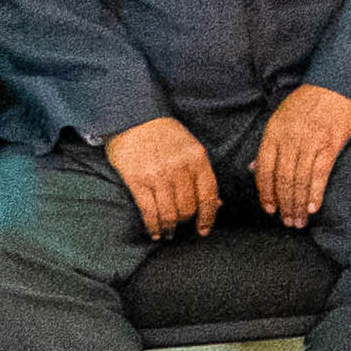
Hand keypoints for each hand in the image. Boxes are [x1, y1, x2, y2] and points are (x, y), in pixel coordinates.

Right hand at [102, 115, 220, 237]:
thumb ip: (202, 175)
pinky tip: (155, 231)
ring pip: (169, 213)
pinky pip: (149, 211)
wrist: (134, 118)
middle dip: (185, 222)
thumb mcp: (190, 148)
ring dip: (169, 228)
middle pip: (188, 208)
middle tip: (180, 226)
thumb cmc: (165, 135)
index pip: (208, 195)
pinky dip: (153, 226)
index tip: (204, 230)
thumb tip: (217, 204)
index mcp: (197, 158)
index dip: (208, 217)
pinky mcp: (137, 180)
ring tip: (168, 233)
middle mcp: (179, 167)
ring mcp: (158, 175)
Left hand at [252, 83, 350, 224]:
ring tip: (299, 220)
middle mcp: (290, 138)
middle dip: (284, 204)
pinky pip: (320, 174)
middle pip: (283, 179)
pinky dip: (315, 193)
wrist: (337, 85)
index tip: (269, 208)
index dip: (266, 192)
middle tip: (287, 222)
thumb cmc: (307, 102)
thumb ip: (268, 145)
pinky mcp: (330, 145)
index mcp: (274, 132)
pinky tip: (313, 207)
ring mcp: (310, 142)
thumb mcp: (280, 117)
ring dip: (299, 204)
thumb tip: (253, 168)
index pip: (264, 169)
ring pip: (300, 180)